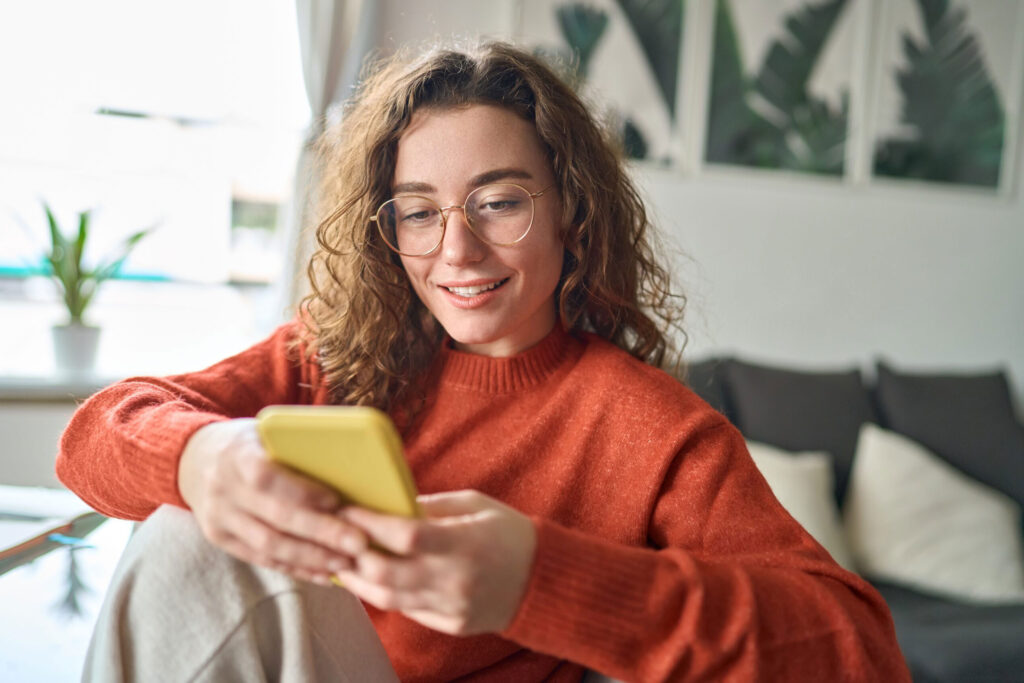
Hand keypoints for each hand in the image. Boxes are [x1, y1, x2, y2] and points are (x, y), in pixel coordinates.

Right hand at [177, 418, 367, 583]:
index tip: (336, 501)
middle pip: (275, 519)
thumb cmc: (247, 442)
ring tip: (346, 562)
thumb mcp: (265, 431)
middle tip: (358, 543)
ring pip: (269, 546)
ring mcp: (219, 518)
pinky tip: (323, 574)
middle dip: (320, 534)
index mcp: (237, 455)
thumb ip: (296, 446)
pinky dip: (295, 568)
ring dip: (311, 558)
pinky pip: (261, 559)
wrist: (194, 458)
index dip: (302, 492)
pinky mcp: (221, 539)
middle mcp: (224, 489)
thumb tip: (350, 463)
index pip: (267, 478)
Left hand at [335, 490, 536, 635]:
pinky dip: (385, 595)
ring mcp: (453, 607)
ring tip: (341, 563)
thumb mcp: (476, 505)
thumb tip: (388, 504)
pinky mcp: (451, 624)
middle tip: (334, 538)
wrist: (544, 580)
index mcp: (465, 543)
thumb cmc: (510, 533)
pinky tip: (371, 580)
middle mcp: (456, 580)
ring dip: (358, 581)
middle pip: (387, 573)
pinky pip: (408, 611)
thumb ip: (432, 506)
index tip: (346, 509)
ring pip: (389, 599)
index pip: (405, 535)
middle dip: (353, 555)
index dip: (369, 523)